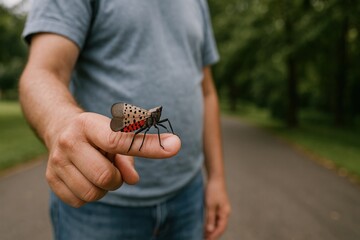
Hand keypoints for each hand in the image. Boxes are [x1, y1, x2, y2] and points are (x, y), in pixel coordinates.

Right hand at [45, 112, 180, 206]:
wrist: (59, 128)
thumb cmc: (97, 133)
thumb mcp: (116, 133)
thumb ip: (134, 150)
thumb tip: (134, 180)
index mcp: (88, 124)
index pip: (120, 140)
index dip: (149, 147)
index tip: (174, 146)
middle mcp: (69, 142)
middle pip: (105, 176)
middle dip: (116, 178)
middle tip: (112, 168)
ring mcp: (56, 162)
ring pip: (93, 193)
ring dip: (104, 188)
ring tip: (98, 170)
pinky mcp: (51, 179)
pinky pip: (79, 201)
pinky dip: (90, 194)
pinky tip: (86, 178)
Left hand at [205, 178, 230, 239]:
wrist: (215, 178)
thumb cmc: (213, 191)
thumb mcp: (210, 205)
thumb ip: (210, 218)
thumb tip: (210, 231)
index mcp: (225, 213)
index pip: (221, 228)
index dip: (214, 236)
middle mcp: (225, 212)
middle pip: (220, 227)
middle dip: (213, 234)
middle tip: (204, 239)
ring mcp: (222, 209)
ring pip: (218, 223)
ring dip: (212, 229)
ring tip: (204, 235)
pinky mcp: (218, 206)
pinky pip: (215, 218)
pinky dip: (211, 223)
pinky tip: (205, 225)